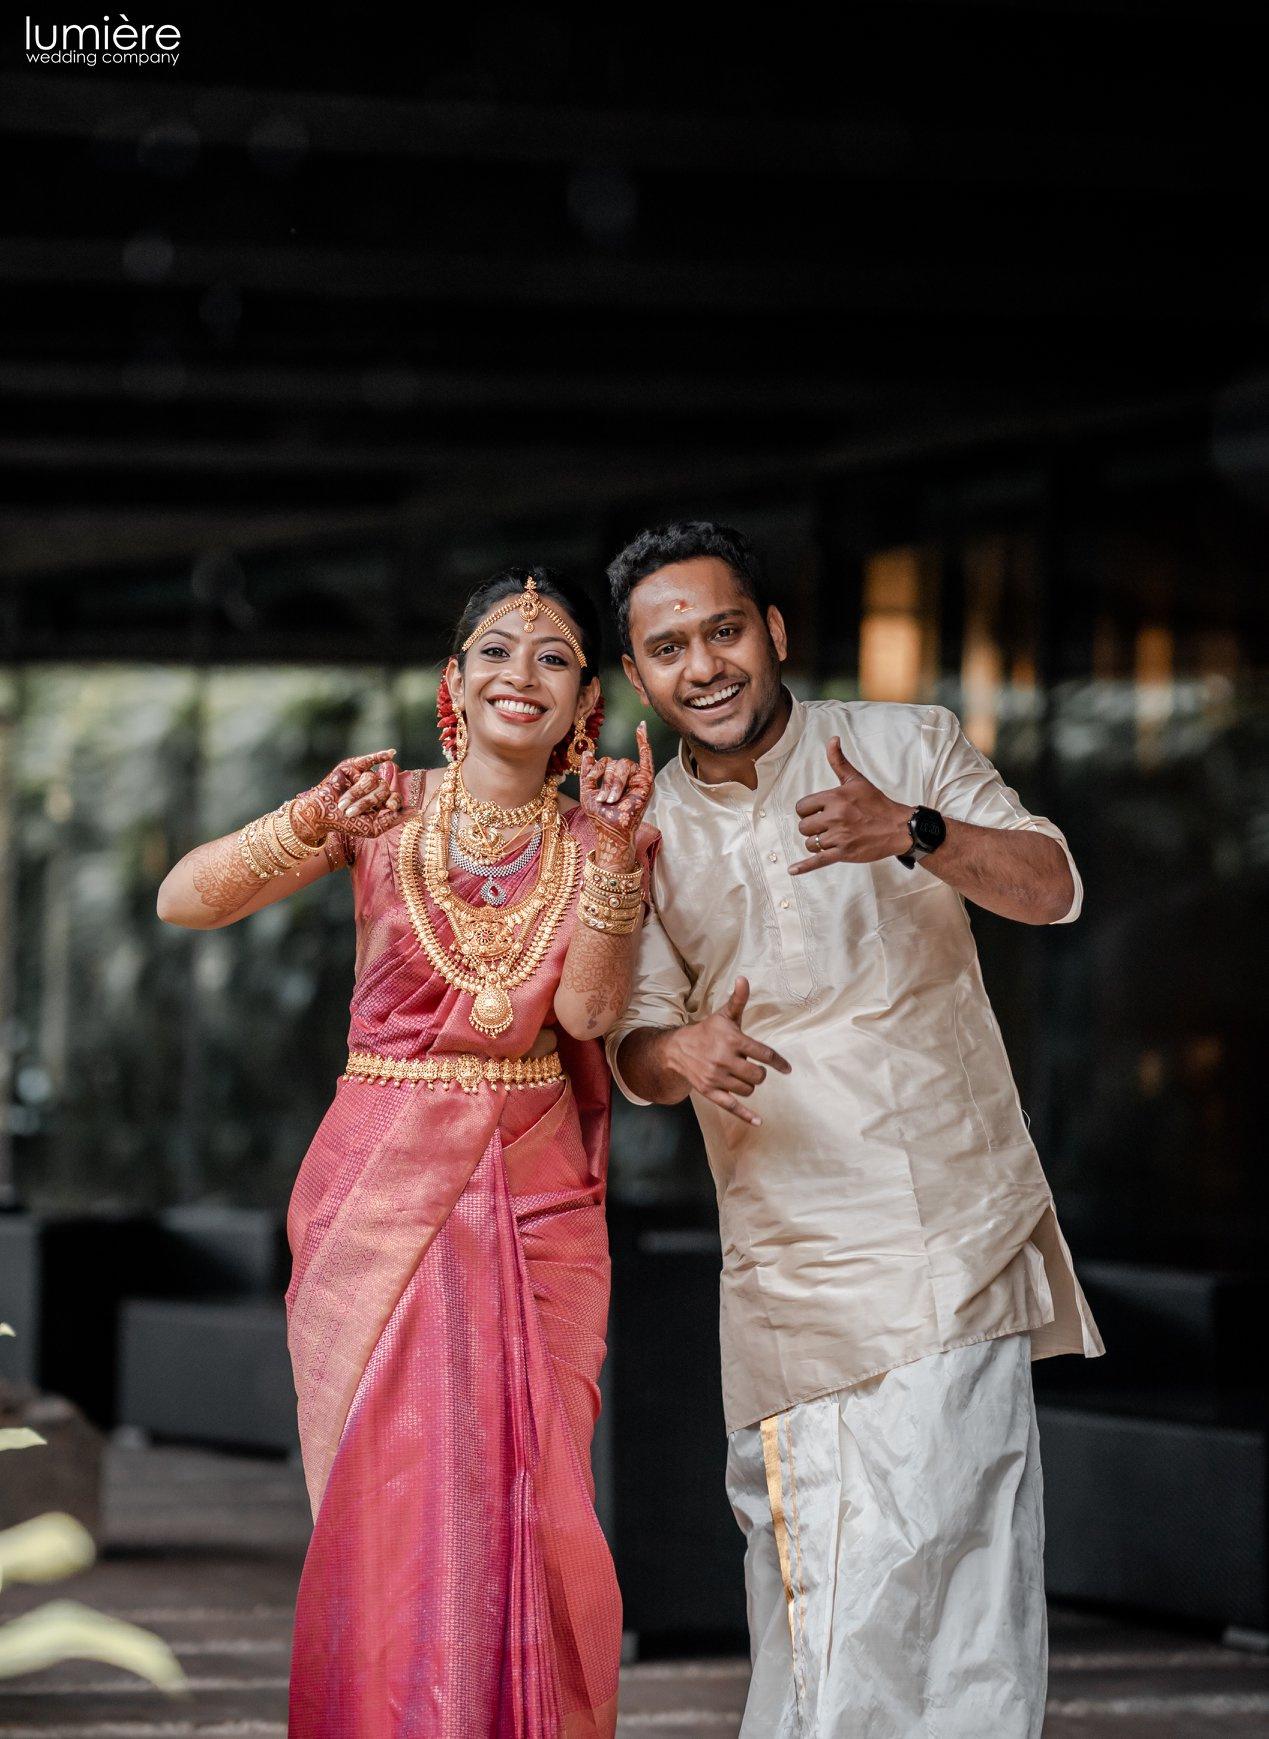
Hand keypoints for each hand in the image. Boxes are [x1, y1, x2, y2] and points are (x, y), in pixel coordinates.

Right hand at [290, 749, 405, 845]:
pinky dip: (380, 755)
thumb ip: (393, 820)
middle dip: (367, 801)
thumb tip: (415, 811)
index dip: (394, 801)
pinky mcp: (353, 767)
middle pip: (383, 788)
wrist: (322, 814)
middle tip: (351, 812)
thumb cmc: (346, 824)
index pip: (395, 797)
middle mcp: (374, 788)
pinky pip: (369, 760)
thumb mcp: (373, 828)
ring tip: (343, 803)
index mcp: (380, 802)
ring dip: (357, 793)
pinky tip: (392, 753)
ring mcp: (363, 777)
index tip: (390, 807)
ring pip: (372, 779)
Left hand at [578, 720, 654, 864]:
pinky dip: (644, 741)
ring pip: (624, 764)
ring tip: (612, 799)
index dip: (596, 770)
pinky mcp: (646, 781)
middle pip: (615, 762)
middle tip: (605, 799)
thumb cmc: (599, 816)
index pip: (605, 761)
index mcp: (612, 777)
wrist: (611, 831)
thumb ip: (587, 773)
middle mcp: (626, 776)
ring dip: (614, 782)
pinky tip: (640, 727)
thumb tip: (587, 752)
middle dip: (606, 781)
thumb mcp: (587, 792)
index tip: (591, 781)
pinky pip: (647, 757)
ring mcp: (637, 778)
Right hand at [664, 976, 790, 1126]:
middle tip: (751, 1066)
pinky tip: (759, 1121)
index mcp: (732, 1040)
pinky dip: (746, 1115)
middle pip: (759, 1075)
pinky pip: (731, 1106)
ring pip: (748, 1089)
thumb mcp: (724, 1016)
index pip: (764, 1054)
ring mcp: (717, 1078)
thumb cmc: (707, 1032)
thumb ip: (738, 1000)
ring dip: (749, 1084)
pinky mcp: (710, 1092)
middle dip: (760, 1073)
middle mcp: (724, 1060)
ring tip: (739, 1074)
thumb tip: (744, 978)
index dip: (779, 1063)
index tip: (788, 1069)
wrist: (677, 1050)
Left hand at [790, 738, 910, 874]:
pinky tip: (793, 870)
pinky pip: (818, 860)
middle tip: (828, 826)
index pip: (802, 807)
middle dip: (812, 827)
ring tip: (831, 838)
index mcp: (835, 798)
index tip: (818, 812)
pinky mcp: (844, 853)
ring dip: (816, 842)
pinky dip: (804, 867)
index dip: (808, 811)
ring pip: (810, 843)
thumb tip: (832, 740)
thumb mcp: (857, 780)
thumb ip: (839, 761)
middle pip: (804, 826)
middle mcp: (835, 817)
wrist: (898, 827)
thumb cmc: (877, 803)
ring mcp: (839, 836)